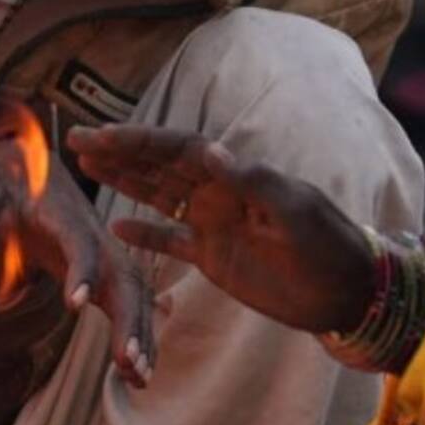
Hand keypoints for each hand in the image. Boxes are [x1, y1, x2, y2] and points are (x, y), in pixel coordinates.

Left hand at [0, 110, 155, 385]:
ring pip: (133, 291)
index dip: (82, 269)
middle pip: (122, 272)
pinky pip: (128, 301)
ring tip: (137, 378)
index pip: (78, 241)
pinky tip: (136, 374)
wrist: (19, 167)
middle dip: (130, 316)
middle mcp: (93, 232)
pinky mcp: (100, 269)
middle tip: (129, 362)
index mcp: (61, 212)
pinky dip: (137, 333)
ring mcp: (101, 251)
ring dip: (140, 331)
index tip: (76, 305)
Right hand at [68, 125, 374, 334]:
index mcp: (235, 175)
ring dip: (124, 180)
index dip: (138, 140)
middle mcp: (218, 193)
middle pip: (159, 165)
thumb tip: (209, 149)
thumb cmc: (329, 245)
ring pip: (158, 196)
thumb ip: (251, 181)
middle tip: (75, 139)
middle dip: (118, 151)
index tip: (100, 134)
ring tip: (87, 165)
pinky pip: (170, 240)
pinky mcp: (214, 258)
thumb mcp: (294, 211)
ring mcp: (213, 224)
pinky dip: (144, 233)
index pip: (177, 149)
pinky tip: (115, 223)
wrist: (349, 291)